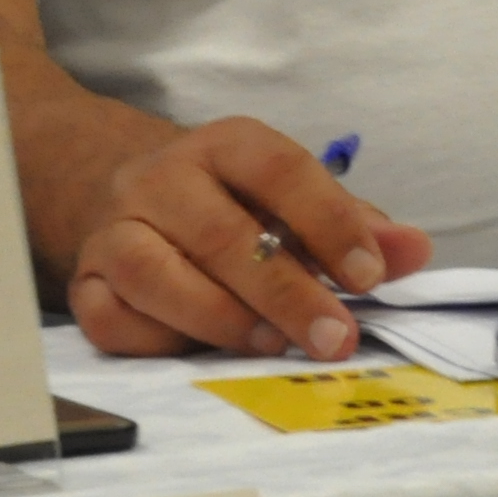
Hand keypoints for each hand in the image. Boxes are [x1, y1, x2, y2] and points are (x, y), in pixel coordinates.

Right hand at [59, 118, 433, 362]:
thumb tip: (414, 252)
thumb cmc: (230, 202)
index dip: (328, 222)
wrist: (120, 190)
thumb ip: (355, 225)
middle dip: (286, 293)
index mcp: (226, 145)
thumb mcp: (296, 197)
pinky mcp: (83, 282)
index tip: (368, 276)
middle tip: (335, 337)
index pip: (280, 170)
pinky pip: (110, 320)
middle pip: (222, 234)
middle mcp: (163, 179)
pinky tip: (202, 352)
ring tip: (274, 345)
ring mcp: (114, 230)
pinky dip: (158, 341)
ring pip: (154, 275)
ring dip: (221, 318)